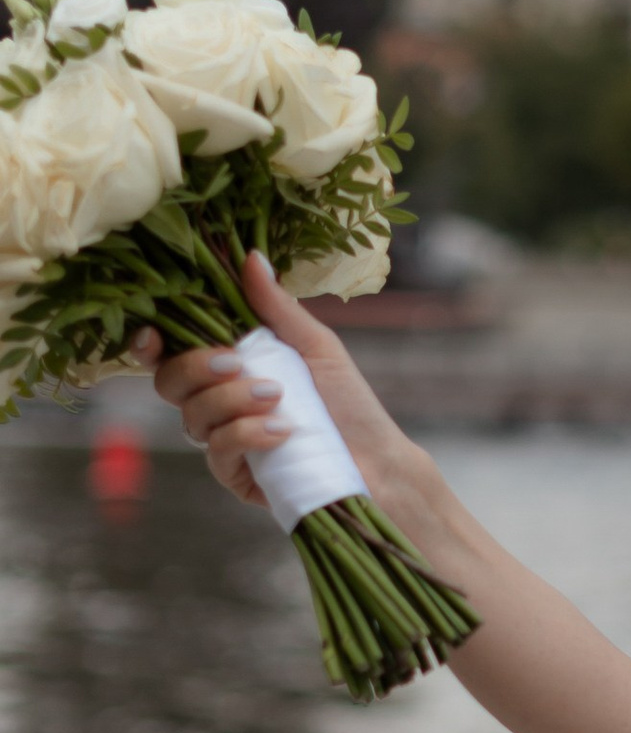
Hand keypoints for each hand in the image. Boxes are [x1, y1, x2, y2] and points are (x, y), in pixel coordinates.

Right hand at [138, 254, 398, 509]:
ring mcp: (223, 440)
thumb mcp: (314, 345)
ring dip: (231, 401)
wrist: (378, 457)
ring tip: (278, 397)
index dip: (150, 343)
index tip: (154, 334)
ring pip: (192, 418)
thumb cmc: (347, 399)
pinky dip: (248, 435)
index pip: (170, 352)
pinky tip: (283, 430)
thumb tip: (250, 257)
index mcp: (228, 365)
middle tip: (237, 362)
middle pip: (168, 383)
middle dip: (195, 367)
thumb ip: (276, 307)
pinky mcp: (236, 475)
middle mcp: (217, 402)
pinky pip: (218, 452)